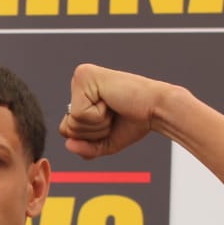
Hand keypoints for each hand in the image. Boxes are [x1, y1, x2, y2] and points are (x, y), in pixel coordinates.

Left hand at [58, 64, 179, 159]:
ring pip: (72, 121)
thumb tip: (68, 145)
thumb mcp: (105, 142)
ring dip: (97, 124)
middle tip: (113, 115)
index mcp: (81, 94)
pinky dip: (99, 116)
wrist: (157, 110)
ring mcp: (80, 77)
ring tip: (113, 108)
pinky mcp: (85, 76)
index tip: (110, 121)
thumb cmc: (134, 121)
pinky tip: (111, 102)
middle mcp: (78, 82)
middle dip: (92, 132)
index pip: (66, 130)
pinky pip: (79, 114)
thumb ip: (85, 148)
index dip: (89, 136)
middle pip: (66, 127)